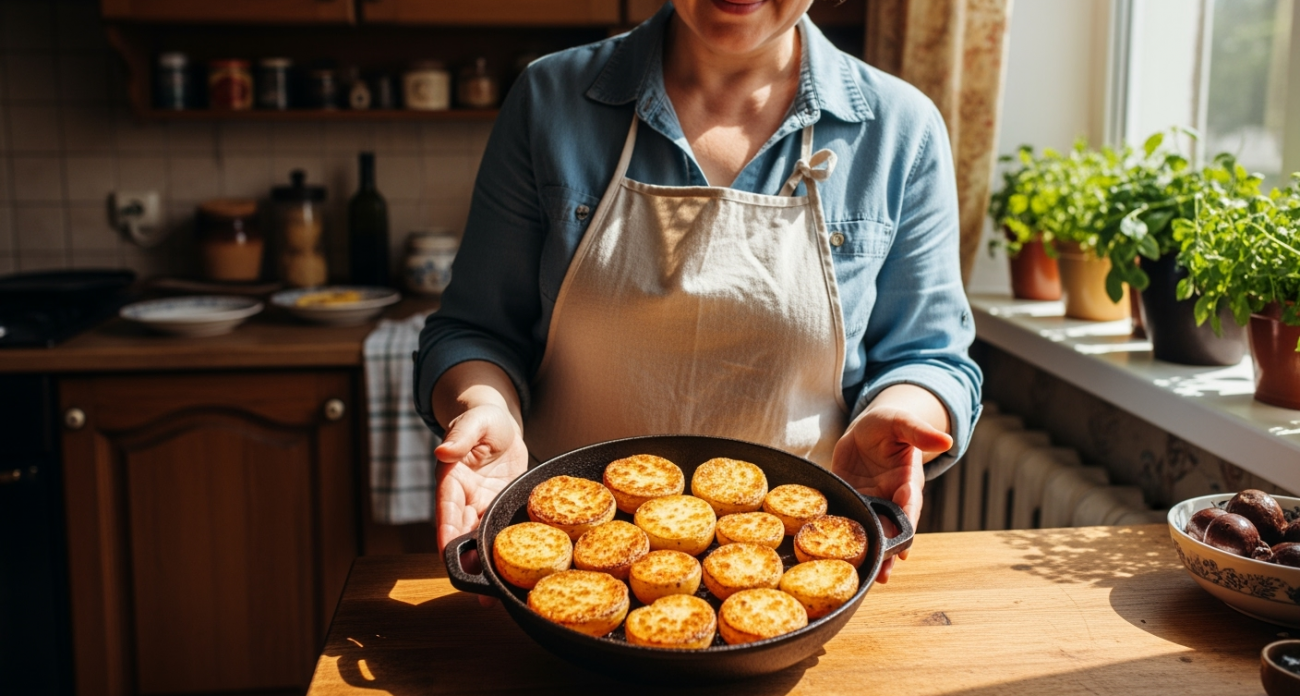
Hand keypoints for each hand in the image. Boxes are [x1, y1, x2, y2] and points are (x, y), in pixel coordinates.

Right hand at [436, 404, 528, 604]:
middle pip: (461, 533)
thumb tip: (443, 449)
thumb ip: (461, 435)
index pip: (446, 509)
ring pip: (478, 539)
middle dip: (465, 561)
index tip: (447, 554)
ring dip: (482, 565)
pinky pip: (498, 532)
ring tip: (490, 596)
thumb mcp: (475, 420)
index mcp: (451, 478)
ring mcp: (480, 505)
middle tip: (474, 589)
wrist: (502, 424)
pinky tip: (510, 574)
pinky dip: (501, 552)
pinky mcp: (498, 509)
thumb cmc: (484, 418)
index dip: (446, 533)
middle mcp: (462, 497)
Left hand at [831, 402, 952, 582]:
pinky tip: (845, 557)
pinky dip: (850, 539)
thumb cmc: (887, 425)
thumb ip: (918, 431)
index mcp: (907, 480)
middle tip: (884, 574)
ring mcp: (871, 502)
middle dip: (891, 550)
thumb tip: (947, 440)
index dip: (907, 523)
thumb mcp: (899, 422)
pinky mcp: (852, 502)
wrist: (865, 430)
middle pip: (894, 528)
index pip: (909, 504)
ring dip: (874, 553)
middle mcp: (891, 497)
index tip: (905, 544)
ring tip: (871, 577)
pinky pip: (852, 522)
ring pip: (875, 532)